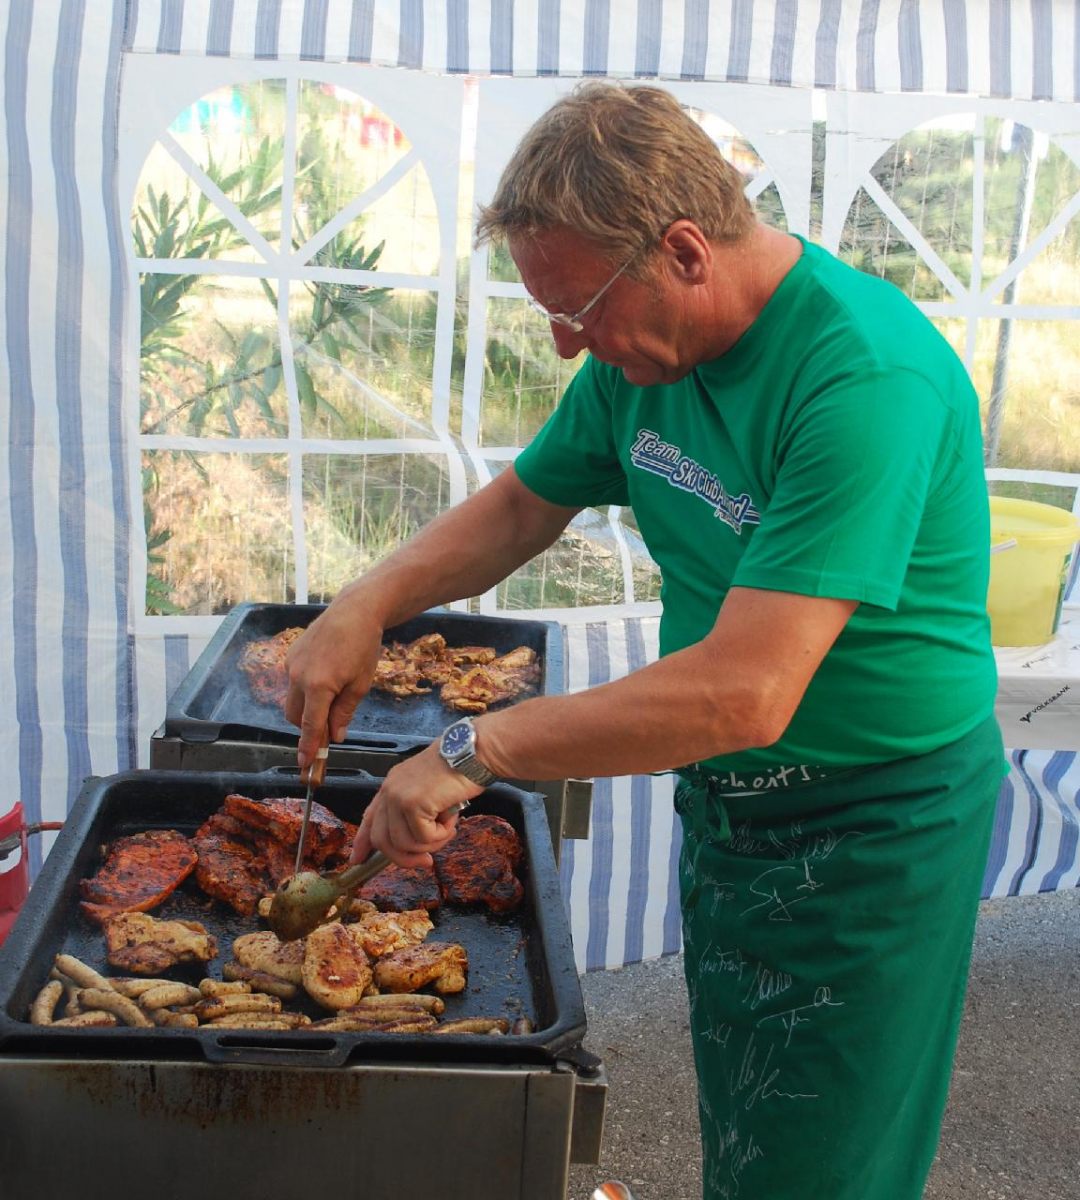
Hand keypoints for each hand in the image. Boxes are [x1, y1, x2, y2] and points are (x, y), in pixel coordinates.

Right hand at [284, 592, 382, 768]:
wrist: (354, 611)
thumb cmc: (363, 647)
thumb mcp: (360, 684)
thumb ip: (344, 713)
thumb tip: (334, 737)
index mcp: (317, 686)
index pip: (310, 726)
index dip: (307, 747)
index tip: (304, 765)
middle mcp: (298, 677)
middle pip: (295, 716)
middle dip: (308, 726)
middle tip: (329, 726)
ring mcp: (291, 664)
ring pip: (292, 699)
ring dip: (307, 707)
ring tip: (333, 694)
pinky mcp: (291, 655)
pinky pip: (293, 681)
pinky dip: (305, 688)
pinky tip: (326, 674)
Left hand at [349, 744, 482, 867]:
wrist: (474, 752)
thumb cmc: (459, 770)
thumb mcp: (429, 791)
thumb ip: (415, 811)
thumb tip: (413, 843)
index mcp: (391, 785)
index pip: (369, 818)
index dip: (362, 843)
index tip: (358, 860)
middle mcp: (389, 790)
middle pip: (382, 839)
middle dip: (404, 858)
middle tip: (427, 861)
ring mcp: (398, 796)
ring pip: (403, 843)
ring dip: (431, 844)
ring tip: (448, 828)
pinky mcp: (412, 803)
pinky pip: (423, 837)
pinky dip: (441, 835)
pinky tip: (451, 820)